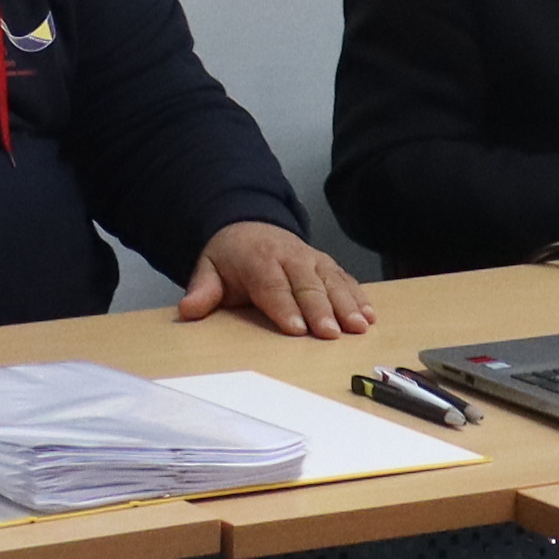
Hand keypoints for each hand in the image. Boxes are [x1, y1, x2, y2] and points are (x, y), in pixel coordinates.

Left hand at [173, 219, 371, 339]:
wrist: (248, 224)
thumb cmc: (230, 257)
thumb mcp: (208, 269)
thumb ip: (202, 290)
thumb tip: (188, 310)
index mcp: (258, 259)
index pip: (272, 286)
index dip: (285, 307)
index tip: (296, 329)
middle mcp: (290, 256)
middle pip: (307, 285)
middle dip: (321, 310)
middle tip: (331, 333)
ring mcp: (312, 259)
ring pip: (332, 281)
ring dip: (347, 304)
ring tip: (359, 326)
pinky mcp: (327, 264)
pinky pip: (345, 279)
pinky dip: (359, 296)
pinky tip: (370, 315)